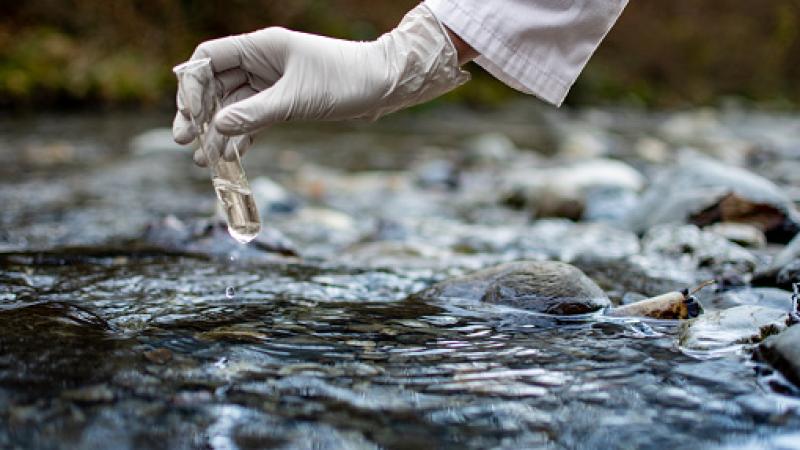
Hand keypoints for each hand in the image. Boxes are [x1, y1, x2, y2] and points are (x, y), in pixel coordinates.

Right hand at [172, 4, 468, 165]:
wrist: (384, 85)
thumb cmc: (345, 80)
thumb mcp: (298, 98)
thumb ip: (256, 113)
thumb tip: (217, 127)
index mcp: (261, 47)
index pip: (210, 58)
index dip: (192, 85)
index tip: (190, 115)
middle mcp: (261, 62)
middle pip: (215, 85)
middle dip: (198, 113)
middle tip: (184, 141)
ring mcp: (272, 82)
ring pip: (233, 106)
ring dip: (217, 132)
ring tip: (202, 160)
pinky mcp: (284, 102)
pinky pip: (253, 118)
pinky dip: (241, 136)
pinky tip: (230, 157)